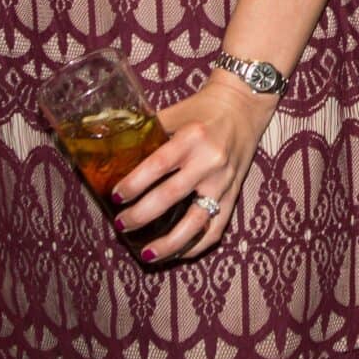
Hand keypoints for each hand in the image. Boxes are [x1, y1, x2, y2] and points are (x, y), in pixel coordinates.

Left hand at [110, 72, 273, 262]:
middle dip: (142, 215)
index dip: (135, 184)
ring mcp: (225, 181)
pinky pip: (217, 227)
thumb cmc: (204, 107)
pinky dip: (197, 245)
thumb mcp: (175, 112)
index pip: (159, 165)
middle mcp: (210, 161)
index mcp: (193, 137)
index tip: (116, 197)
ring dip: (170, 243)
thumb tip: (114, 150)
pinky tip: (178, 253)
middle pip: (172, 196)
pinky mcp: (235, 193)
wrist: (244, 104)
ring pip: (197, 221)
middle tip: (122, 224)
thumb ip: (149, 132)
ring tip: (147, 254)